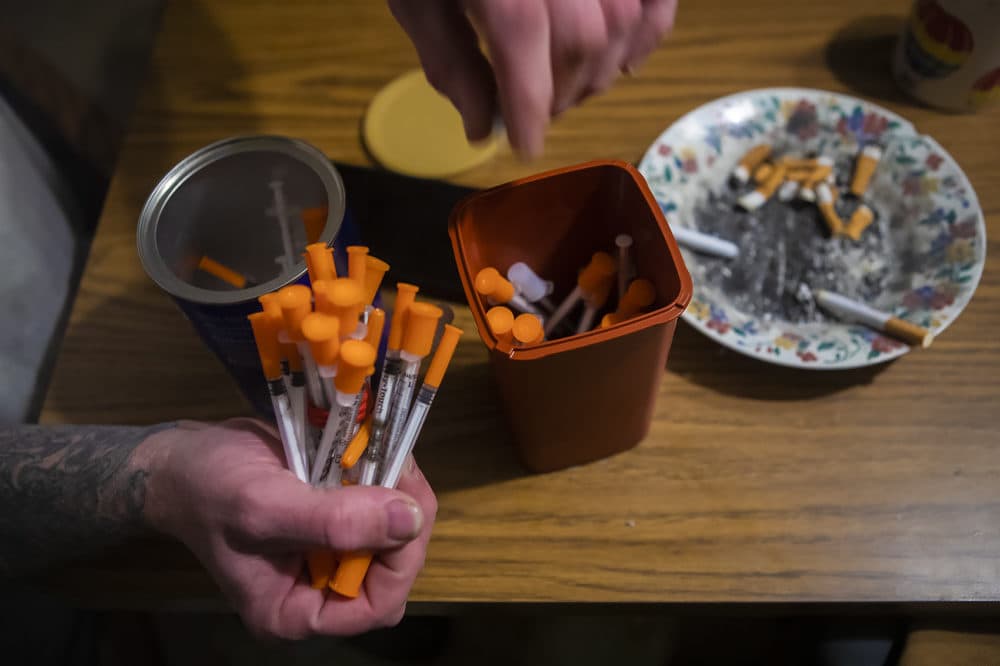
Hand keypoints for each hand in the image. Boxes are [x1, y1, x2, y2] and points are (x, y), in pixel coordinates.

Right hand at [136, 419, 436, 637]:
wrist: (181, 460)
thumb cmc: (209, 489)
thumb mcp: (264, 506)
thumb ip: (334, 522)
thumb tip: (410, 521)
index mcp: (295, 611)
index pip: (378, 605)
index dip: (402, 559)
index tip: (404, 504)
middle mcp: (318, 590)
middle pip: (394, 567)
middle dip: (405, 516)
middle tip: (399, 465)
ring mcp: (328, 553)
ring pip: (394, 531)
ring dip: (398, 489)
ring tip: (387, 451)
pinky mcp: (334, 518)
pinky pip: (379, 504)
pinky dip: (386, 475)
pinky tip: (375, 448)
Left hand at [388, 0, 677, 158]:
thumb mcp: (420, 0)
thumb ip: (450, 60)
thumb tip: (483, 126)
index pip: (521, 32)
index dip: (527, 101)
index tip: (525, 146)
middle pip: (580, 35)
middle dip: (562, 92)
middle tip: (540, 112)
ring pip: (622, 20)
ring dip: (599, 73)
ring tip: (570, 90)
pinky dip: (649, 36)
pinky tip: (625, 66)